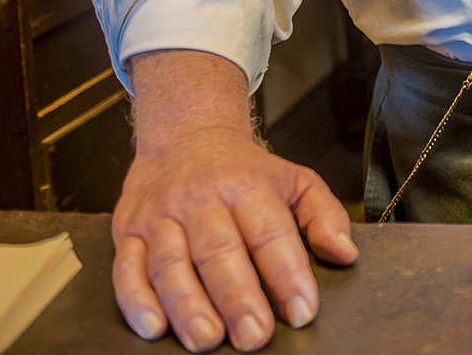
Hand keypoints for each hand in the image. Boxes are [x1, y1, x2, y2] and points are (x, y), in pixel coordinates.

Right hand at [111, 50, 357, 350]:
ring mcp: (161, 216)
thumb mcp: (294, 179)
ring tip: (207, 341)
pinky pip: (127, 269)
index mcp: (247, 186)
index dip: (287, 274)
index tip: (302, 311)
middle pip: (219, 252)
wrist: (184, 136)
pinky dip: (136, 301)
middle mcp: (202, 200)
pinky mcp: (128, 232)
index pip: (270, 233)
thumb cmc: (245, 171)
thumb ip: (323, 215)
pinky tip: (154, 327)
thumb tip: (345, 253)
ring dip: (188, 306)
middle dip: (237, 298)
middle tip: (254, 338)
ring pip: (171, 264)